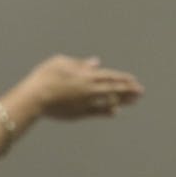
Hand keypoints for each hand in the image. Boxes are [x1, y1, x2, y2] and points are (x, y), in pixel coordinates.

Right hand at [23, 55, 142, 118]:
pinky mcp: (78, 114)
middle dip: (129, 91)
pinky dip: (107, 112)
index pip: (111, 77)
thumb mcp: (62, 62)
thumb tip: (96, 62)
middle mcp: (89, 90)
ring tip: (133, 101)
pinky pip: (97, 113)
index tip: (134, 80)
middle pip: (114, 90)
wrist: (34, 98)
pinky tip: (115, 112)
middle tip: (141, 92)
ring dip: (122, 101)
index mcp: (86, 75)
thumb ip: (81, 63)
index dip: (124, 79)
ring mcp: (85, 103)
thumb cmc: (45, 77)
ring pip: (109, 102)